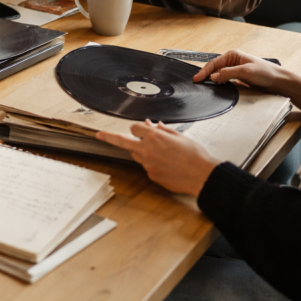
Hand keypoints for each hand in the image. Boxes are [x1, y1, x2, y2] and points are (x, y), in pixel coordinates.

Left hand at [97, 120, 219, 195]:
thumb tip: (151, 124)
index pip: (134, 128)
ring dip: (142, 151)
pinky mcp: (151, 175)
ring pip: (137, 154)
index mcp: (155, 137)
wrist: (202, 176)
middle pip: (123, 141)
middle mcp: (147, 150)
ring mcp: (148, 164)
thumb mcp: (180, 136)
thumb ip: (162, 130)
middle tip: (98, 134)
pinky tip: (168, 165)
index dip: (138, 128)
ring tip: (163, 154)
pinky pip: (147, 166)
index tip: (139, 129)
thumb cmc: (195, 155)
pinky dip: (153, 164)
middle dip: (109, 137)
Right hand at [193, 50, 300, 96]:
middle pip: (214, 68)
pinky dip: (218, 83)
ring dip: (211, 79)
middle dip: (205, 75)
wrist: (278, 81)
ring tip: (202, 85)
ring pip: (218, 74)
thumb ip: (228, 73)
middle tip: (196, 83)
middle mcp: (232, 61)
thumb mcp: (246, 71)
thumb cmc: (266, 72)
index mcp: (233, 55)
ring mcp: (235, 70)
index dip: (204, 71)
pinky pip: (224, 80)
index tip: (196, 79)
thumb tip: (213, 76)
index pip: (214, 63)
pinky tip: (215, 87)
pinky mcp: (238, 78)